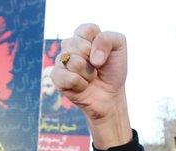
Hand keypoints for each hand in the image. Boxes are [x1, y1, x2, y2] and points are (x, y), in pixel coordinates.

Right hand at [52, 24, 129, 147]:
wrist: (110, 95)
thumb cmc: (113, 70)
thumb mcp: (119, 47)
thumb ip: (108, 39)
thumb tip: (92, 57)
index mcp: (84, 34)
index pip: (87, 30)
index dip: (98, 44)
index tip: (104, 54)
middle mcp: (70, 45)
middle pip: (78, 45)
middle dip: (93, 61)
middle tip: (96, 68)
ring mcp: (61, 61)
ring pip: (74, 62)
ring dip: (88, 74)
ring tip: (90, 77)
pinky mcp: (56, 77)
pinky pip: (68, 78)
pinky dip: (81, 84)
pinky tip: (83, 86)